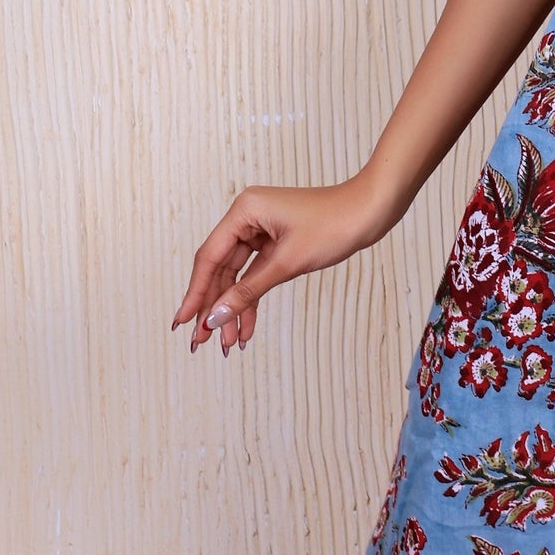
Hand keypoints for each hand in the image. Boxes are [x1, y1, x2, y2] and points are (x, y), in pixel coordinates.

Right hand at [171, 174, 394, 355]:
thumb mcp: (288, 263)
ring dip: (233, 309)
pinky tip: (246, 327)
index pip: (209, 258)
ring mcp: (261, 229)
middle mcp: (247, 217)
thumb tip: (216, 317)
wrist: (372, 210)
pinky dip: (252, 298)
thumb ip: (249, 291)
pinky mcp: (276, 241)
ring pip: (237, 276)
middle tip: (202, 343)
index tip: (182, 323)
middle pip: (219, 269)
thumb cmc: (335, 224)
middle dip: (213, 308)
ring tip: (227, 344)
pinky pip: (256, 274)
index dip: (195, 293)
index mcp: (243, 211)